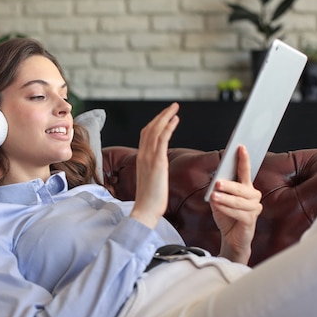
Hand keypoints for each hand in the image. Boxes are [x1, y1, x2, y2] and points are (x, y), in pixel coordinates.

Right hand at [130, 103, 179, 228]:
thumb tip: (158, 168)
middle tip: (172, 107)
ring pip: (155, 130)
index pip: (145, 135)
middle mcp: (143, 155)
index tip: (164, 117)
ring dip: (166, 117)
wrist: (145, 210)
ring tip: (175, 109)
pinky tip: (175, 120)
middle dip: (161, 116)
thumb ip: (153, 170)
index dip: (154, 124)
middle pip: (150, 129)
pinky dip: (168, 127)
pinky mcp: (157, 161)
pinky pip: (162, 139)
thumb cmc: (150, 201)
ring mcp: (149, 158)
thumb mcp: (150, 181)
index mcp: (140, 159)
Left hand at [207, 145, 262, 263]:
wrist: (231, 238)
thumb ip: (218, 191)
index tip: (240, 147)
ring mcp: (254, 208)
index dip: (243, 159)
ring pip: (239, 201)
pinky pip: (238, 213)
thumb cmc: (227, 217)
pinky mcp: (251, 220)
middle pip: (241, 187)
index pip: (245, 171)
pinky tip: (217, 206)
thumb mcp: (219, 201)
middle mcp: (253, 196)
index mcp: (246, 188)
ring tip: (214, 196)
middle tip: (217, 182)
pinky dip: (226, 209)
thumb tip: (215, 182)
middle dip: (229, 184)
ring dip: (225, 198)